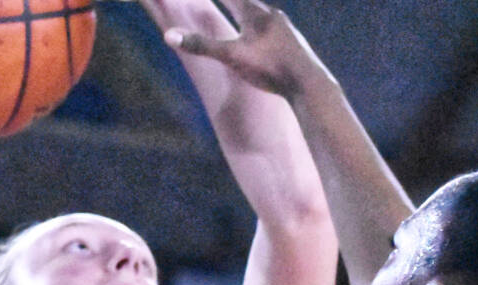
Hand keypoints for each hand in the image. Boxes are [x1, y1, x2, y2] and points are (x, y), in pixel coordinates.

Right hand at [161, 0, 319, 97]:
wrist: (309, 84)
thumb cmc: (270, 67)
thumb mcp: (232, 57)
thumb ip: (201, 46)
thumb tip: (169, 36)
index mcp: (255, 14)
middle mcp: (272, 17)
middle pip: (248, 3)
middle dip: (236, 1)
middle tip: (229, 2)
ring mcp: (286, 30)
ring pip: (264, 17)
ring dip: (251, 15)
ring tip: (247, 14)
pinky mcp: (295, 45)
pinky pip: (275, 33)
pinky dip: (264, 31)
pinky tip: (269, 42)